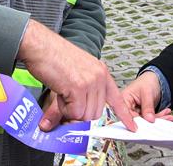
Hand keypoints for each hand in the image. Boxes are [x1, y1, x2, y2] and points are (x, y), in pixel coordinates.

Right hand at [18, 19, 136, 131]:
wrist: (40, 45)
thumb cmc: (54, 56)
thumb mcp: (74, 74)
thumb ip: (79, 95)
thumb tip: (73, 119)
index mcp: (101, 72)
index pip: (117, 98)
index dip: (124, 114)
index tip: (132, 127)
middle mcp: (99, 77)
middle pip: (96, 112)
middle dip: (80, 113)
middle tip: (66, 101)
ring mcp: (90, 82)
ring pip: (86, 115)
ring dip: (71, 112)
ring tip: (63, 94)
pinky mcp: (78, 88)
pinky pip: (74, 113)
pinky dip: (64, 110)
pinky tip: (60, 94)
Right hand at [122, 71, 162, 122]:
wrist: (155, 79)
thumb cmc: (147, 81)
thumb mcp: (147, 92)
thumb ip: (147, 106)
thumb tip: (149, 119)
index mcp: (123, 100)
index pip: (126, 114)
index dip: (135, 122)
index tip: (145, 125)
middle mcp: (128, 107)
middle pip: (137, 120)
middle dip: (151, 121)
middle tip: (163, 120)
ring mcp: (136, 112)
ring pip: (145, 121)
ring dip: (158, 119)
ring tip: (168, 116)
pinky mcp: (144, 115)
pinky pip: (151, 120)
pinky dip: (160, 117)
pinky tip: (166, 114)